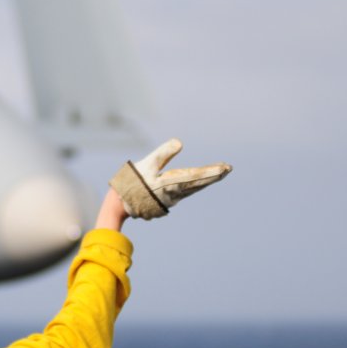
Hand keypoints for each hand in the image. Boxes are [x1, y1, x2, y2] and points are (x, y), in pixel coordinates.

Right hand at [109, 139, 231, 219]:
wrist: (119, 205)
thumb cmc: (131, 183)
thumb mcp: (145, 165)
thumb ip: (163, 153)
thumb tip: (180, 142)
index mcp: (172, 184)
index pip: (197, 176)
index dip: (212, 172)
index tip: (226, 168)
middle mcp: (175, 194)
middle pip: (198, 184)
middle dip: (213, 176)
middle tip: (227, 169)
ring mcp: (171, 200)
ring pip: (192, 189)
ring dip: (204, 181)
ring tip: (217, 175)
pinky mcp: (165, 202)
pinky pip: (183, 193)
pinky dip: (192, 187)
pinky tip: (195, 185)